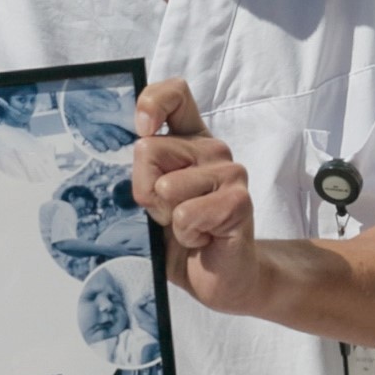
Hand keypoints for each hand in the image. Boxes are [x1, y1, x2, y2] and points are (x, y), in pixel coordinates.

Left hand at [129, 79, 277, 317]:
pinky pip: (187, 214)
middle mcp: (211, 150)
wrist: (222, 278)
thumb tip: (134, 147)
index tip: (141, 127)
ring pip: (166, 186)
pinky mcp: (239, 201)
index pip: (175, 95)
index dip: (152, 103)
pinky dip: (187, 235)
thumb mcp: (151, 201)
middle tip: (168, 215)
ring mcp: (230, 173)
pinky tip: (203, 240)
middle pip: (149, 150)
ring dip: (168, 219)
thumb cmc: (182, 238)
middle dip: (145, 192)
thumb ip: (142, 172)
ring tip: (190, 229)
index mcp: (189, 141)